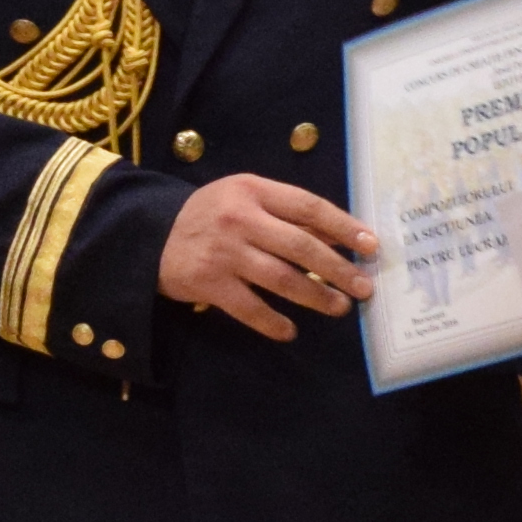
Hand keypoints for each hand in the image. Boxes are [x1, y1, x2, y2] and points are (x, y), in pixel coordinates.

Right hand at [157, 175, 377, 341]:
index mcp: (253, 190)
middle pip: (301, 246)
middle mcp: (240, 218)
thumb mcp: (245, 198)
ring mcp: (224, 253)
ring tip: (339, 308)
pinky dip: (273, 322)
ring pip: (281, 279)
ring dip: (315, 296)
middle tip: (364, 287)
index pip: (308, 207)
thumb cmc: (211, 215)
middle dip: (338, 269)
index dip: (343, 227)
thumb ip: (285, 213)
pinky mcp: (209, 283)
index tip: (370, 246)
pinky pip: (250, 308)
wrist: (150, 235)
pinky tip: (290, 331)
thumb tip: (338, 236)